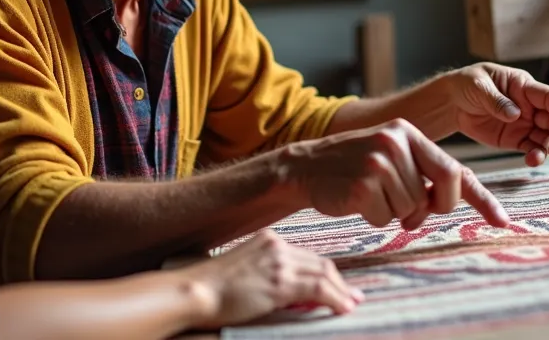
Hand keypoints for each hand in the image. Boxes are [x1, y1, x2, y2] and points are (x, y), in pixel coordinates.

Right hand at [189, 230, 361, 328]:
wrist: (195, 291)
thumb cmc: (211, 287)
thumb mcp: (243, 270)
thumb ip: (266, 272)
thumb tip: (288, 291)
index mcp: (268, 240)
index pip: (306, 256)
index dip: (325, 272)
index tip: (337, 285)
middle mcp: (277, 246)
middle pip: (319, 262)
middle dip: (339, 281)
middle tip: (352, 296)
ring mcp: (279, 263)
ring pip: (324, 274)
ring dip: (341, 291)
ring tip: (351, 304)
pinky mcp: (280, 282)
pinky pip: (319, 289)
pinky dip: (336, 298)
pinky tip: (343, 308)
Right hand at [282, 118, 510, 230]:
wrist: (305, 167)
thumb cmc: (353, 168)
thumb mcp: (391, 157)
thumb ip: (421, 172)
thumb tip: (449, 199)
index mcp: (409, 133)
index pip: (455, 169)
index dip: (482, 199)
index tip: (502, 221)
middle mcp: (396, 142)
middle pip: (439, 193)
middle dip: (430, 209)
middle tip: (410, 213)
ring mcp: (379, 162)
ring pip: (411, 208)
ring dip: (394, 212)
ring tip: (371, 195)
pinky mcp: (363, 185)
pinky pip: (386, 217)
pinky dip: (374, 218)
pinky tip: (357, 200)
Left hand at [447, 63, 548, 165]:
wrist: (452, 102)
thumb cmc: (468, 84)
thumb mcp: (479, 86)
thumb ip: (496, 100)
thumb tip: (515, 114)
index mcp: (524, 86)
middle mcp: (530, 106)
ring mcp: (525, 124)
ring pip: (547, 137)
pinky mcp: (516, 139)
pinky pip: (531, 149)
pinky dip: (535, 155)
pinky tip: (533, 160)